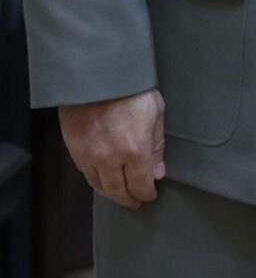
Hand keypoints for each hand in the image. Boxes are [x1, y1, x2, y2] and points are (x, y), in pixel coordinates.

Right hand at [58, 89, 165, 208]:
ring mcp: (90, 156)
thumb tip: (158, 172)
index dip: (146, 193)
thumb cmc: (133, 90)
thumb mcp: (156, 113)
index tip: (150, 195)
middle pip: (118, 190)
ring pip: (99, 185)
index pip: (140, 184)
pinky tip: (102, 178)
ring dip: (111, 192)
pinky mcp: (75, 149)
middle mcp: (110, 159)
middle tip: (135, 202)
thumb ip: (157, 146)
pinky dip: (96, 180)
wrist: (98, 75)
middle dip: (128, 199)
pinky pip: (85, 172)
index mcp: (135, 150)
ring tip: (120, 194)